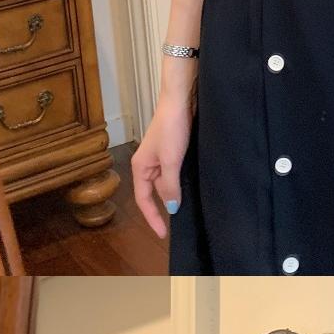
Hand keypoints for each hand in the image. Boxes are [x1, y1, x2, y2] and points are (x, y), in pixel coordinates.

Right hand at [131, 82, 195, 238]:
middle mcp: (148, 164)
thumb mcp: (171, 160)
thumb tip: (172, 209)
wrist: (182, 98)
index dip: (152, 218)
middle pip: (156, 192)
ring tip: (190, 208)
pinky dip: (182, 181)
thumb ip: (170, 186)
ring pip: (167, 183)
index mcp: (141, 167)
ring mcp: (161, 157)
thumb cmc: (171, 127)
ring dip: (176, 194)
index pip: (143, 199)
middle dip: (167, 206)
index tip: (162, 235)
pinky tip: (193, 186)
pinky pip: (175, 173)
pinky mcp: (174, 150)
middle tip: (181, 223)